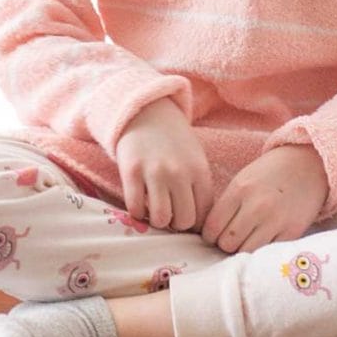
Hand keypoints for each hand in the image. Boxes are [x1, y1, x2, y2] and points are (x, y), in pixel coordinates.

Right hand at [115, 96, 213, 231]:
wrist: (147, 111)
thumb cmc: (174, 140)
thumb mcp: (195, 159)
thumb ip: (199, 188)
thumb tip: (199, 226)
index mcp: (199, 170)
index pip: (205, 214)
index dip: (196, 223)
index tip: (187, 218)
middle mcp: (179, 173)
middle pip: (184, 221)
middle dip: (177, 224)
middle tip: (170, 214)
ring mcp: (155, 172)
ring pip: (161, 219)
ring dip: (158, 220)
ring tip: (155, 209)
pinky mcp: (131, 172)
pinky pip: (136, 208)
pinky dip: (138, 212)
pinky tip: (140, 201)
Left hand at [200, 144, 329, 253]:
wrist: (308, 165)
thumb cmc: (270, 174)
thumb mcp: (243, 180)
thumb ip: (228, 205)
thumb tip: (211, 236)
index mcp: (240, 190)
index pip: (212, 228)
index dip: (210, 235)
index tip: (216, 234)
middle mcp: (256, 206)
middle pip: (226, 244)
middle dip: (226, 244)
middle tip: (233, 237)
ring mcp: (276, 220)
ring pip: (245, 253)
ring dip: (244, 250)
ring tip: (248, 239)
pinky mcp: (292, 232)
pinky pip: (267, 253)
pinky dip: (262, 251)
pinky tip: (264, 239)